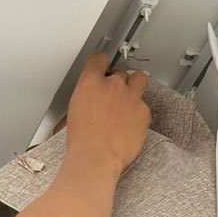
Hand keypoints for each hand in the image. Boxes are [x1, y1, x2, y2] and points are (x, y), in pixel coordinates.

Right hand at [65, 52, 150, 176]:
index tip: (103, 67)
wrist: (97, 158)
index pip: (99, 59)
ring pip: (140, 80)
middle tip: (115, 96)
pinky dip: (139, 113)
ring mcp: (131, 97)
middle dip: (119, 82)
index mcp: (91, 83)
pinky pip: (145, 105)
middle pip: (122, 72)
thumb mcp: (72, 113)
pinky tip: (131, 124)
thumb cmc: (82, 140)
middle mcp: (113, 85)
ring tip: (129, 103)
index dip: (102, 63)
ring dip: (135, 88)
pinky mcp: (144, 112)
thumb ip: (84, 99)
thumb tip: (86, 103)